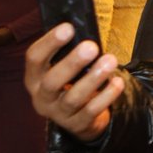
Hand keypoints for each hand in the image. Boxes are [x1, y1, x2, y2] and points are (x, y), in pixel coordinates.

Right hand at [24, 23, 122, 141]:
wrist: (79, 118)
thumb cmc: (71, 82)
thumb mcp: (64, 67)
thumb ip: (69, 51)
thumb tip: (84, 28)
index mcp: (34, 77)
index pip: (34, 58)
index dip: (49, 42)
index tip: (68, 27)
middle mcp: (42, 97)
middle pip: (52, 81)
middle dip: (71, 63)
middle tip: (91, 46)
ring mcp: (58, 114)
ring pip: (73, 98)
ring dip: (93, 78)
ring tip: (110, 61)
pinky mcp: (77, 124)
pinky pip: (91, 111)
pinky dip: (106, 96)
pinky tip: (118, 82)